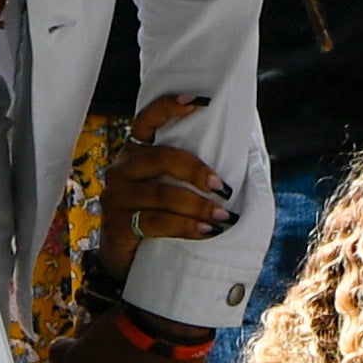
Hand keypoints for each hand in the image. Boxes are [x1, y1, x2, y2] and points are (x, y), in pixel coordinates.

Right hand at [97, 95, 235, 282]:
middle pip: (160, 158)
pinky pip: (156, 221)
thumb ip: (190, 172)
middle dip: (197, 171)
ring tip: (223, 217)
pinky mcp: (117, 225)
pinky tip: (206, 232)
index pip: (146, 121)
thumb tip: (245, 153)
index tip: (197, 102)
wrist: (128, 260)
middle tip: (223, 188)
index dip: (168, 108)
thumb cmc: (159, 217)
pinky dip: (186, 226)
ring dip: (198, 205)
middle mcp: (122, 170)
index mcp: (136, 153)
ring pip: (161, 193)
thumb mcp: (171, 190)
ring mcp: (117, 197)